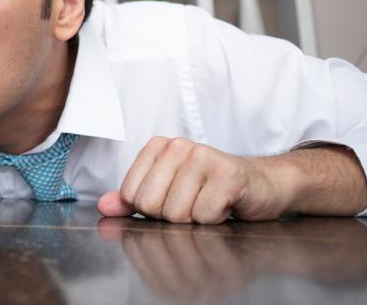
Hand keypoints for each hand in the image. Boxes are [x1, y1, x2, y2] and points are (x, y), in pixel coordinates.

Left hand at [97, 137, 291, 223]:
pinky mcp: (229, 174)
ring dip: (195, 219)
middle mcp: (179, 146)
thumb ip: (133, 198)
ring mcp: (204, 156)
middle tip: (193, 204)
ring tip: (209, 204)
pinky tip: (225, 206)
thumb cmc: (211, 190)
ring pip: (177, 213)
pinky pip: (204, 215)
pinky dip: (215, 220)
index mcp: (158, 147)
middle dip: (171, 216)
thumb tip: (104, 206)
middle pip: (151, 205)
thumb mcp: (167, 191)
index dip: (152, 209)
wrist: (262, 186)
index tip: (173, 199)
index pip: (131, 195)